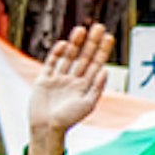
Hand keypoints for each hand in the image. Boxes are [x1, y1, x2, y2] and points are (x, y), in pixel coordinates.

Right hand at [21, 26, 112, 154]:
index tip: (109, 37)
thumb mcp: (88, 104)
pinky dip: (57, 53)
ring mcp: (59, 79)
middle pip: (84, 57)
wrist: (46, 128)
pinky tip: (64, 43)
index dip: (102, 51)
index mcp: (85, 87)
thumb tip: (106, 70)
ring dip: (75, 43)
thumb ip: (97, 87)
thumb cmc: (69, 120)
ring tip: (82, 29)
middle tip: (99, 26)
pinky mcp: (45, 80)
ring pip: (69, 57)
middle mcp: (73, 80)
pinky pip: (52, 63)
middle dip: (92, 42)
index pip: (96, 64)